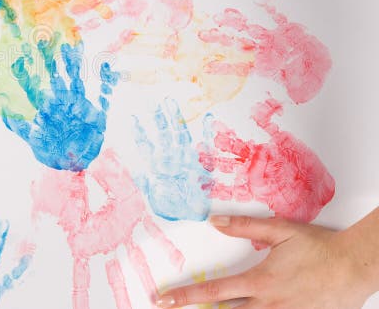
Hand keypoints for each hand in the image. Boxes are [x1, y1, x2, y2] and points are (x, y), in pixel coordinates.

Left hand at [157, 215, 377, 307]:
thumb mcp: (280, 230)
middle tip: (177, 306)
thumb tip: (215, 221)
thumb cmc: (320, 247)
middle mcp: (269, 303)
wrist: (356, 266)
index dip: (186, 297)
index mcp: (260, 281)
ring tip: (215, 307)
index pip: (214, 292)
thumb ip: (245, 227)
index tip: (164, 300)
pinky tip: (254, 308)